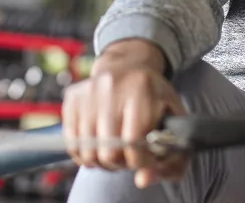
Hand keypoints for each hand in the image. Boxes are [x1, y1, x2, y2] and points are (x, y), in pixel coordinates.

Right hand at [61, 39, 187, 188]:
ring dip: (102, 160)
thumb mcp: (173, 116)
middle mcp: (111, 86)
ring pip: (88, 151)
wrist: (128, 64)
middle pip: (108, 151)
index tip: (145, 159)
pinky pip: (71, 143)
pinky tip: (99, 145)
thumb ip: (171, 154)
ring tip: (115, 151)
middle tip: (128, 156)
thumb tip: (143, 180)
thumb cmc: (154, 96)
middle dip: (120, 162)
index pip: (133, 142)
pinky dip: (84, 153)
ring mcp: (88, 92)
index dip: (139, 161)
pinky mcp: (72, 98)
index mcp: (141, 88)